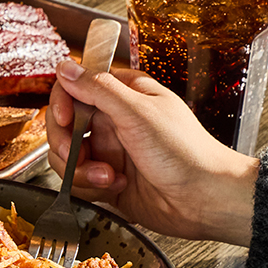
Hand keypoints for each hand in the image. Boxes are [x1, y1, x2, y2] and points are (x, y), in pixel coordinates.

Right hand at [45, 59, 256, 245]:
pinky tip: (115, 187)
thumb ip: (98, 88)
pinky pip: (79, 182)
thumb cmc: (185, 152)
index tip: (63, 119)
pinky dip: (91, 188)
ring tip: (109, 177)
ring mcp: (109, 152)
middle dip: (67, 146)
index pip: (75, 88)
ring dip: (82, 171)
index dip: (62, 104)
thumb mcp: (138, 113)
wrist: (204, 201)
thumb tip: (66, 67)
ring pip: (67, 158)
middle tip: (75, 156)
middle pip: (64, 126)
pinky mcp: (107, 180)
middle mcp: (113, 121)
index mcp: (123, 95)